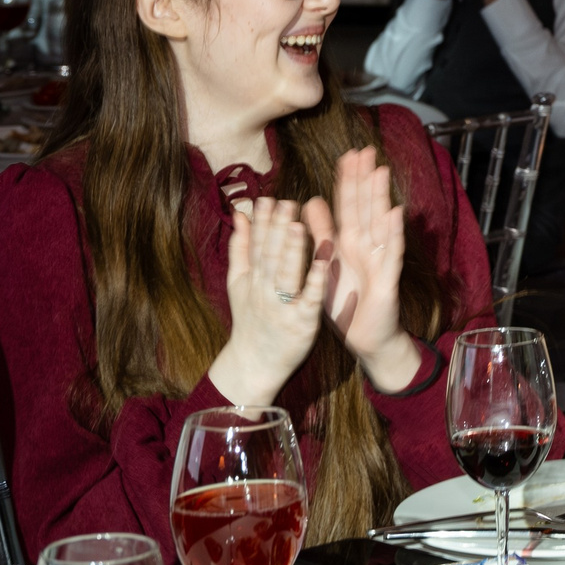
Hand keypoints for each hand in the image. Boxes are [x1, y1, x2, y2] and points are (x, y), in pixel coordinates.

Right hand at [213, 197, 330, 406]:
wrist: (254, 364)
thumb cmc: (251, 319)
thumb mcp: (238, 284)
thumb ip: (241, 249)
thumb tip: (240, 215)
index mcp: (251, 279)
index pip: (256, 246)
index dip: (262, 223)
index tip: (268, 199)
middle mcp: (264, 291)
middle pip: (270, 257)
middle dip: (277, 230)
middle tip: (287, 203)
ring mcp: (282, 307)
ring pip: (286, 275)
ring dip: (293, 250)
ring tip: (298, 225)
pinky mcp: (302, 322)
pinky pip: (309, 300)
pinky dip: (316, 281)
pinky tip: (325, 262)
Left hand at [307, 146, 414, 383]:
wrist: (365, 335)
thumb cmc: (347, 300)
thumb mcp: (328, 263)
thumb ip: (321, 232)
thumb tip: (312, 201)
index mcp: (349, 242)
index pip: (348, 205)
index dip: (348, 180)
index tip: (349, 154)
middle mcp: (367, 246)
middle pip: (365, 207)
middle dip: (365, 180)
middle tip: (366, 151)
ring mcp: (379, 259)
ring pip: (380, 223)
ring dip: (380, 198)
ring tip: (380, 172)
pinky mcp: (388, 278)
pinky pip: (390, 253)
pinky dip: (393, 233)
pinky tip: (395, 213)